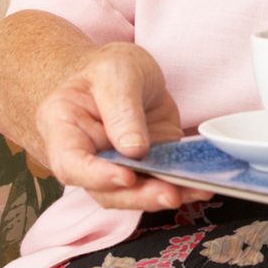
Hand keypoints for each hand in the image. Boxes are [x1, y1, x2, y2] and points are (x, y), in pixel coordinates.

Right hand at [33, 42, 207, 210]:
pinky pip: (160, 181)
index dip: (96, 177)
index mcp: (65, 131)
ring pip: (134, 193)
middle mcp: (89, 157)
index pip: (71, 165)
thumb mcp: (115, 74)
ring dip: (163, 196)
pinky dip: (181, 187)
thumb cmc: (106, 70)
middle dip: (139, 196)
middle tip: (170, 194)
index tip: (126, 175)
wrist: (121, 72)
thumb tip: (134, 151)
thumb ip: (122, 110)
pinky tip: (202, 187)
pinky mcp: (146, 164)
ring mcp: (117, 165)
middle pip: (105, 190)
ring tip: (195, 192)